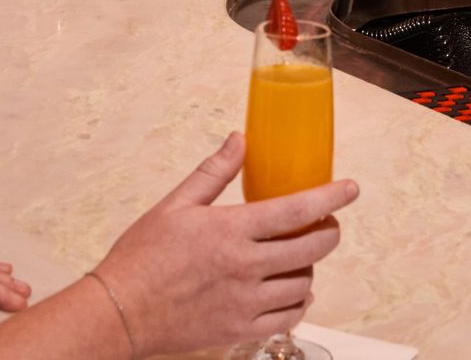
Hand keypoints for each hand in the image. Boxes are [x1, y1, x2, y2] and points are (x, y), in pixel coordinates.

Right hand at [92, 133, 359, 355]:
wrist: (120, 312)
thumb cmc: (141, 257)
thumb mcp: (175, 205)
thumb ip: (213, 172)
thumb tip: (240, 141)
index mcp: (230, 230)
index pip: (296, 210)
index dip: (330, 197)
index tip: (350, 188)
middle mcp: (244, 267)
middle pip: (311, 248)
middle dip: (329, 231)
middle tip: (327, 222)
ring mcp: (244, 302)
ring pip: (302, 284)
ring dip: (310, 266)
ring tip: (300, 254)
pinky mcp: (239, 329)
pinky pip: (287, 318)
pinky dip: (298, 302)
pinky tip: (291, 290)